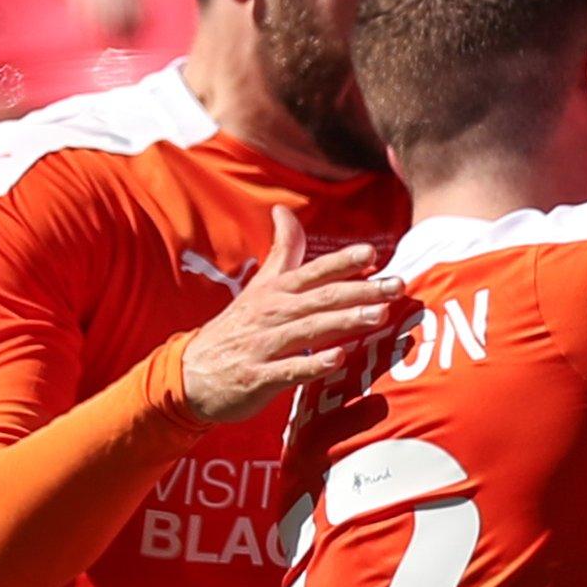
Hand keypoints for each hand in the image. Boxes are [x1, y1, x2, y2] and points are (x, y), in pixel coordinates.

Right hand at [180, 207, 402, 423]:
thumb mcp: (258, 286)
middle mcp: (272, 314)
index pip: (313, 271)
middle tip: (396, 286)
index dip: (341, 261)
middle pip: (321, 298)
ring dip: (343, 321)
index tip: (372, 252)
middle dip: (360, 290)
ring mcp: (264, 345)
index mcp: (275, 291)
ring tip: (378, 315)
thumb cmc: (236, 328)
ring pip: (309, 329)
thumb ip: (281, 252)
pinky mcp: (257, 377)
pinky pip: (288, 370)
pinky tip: (337, 359)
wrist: (190, 374)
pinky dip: (312, 364)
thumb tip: (283, 209)